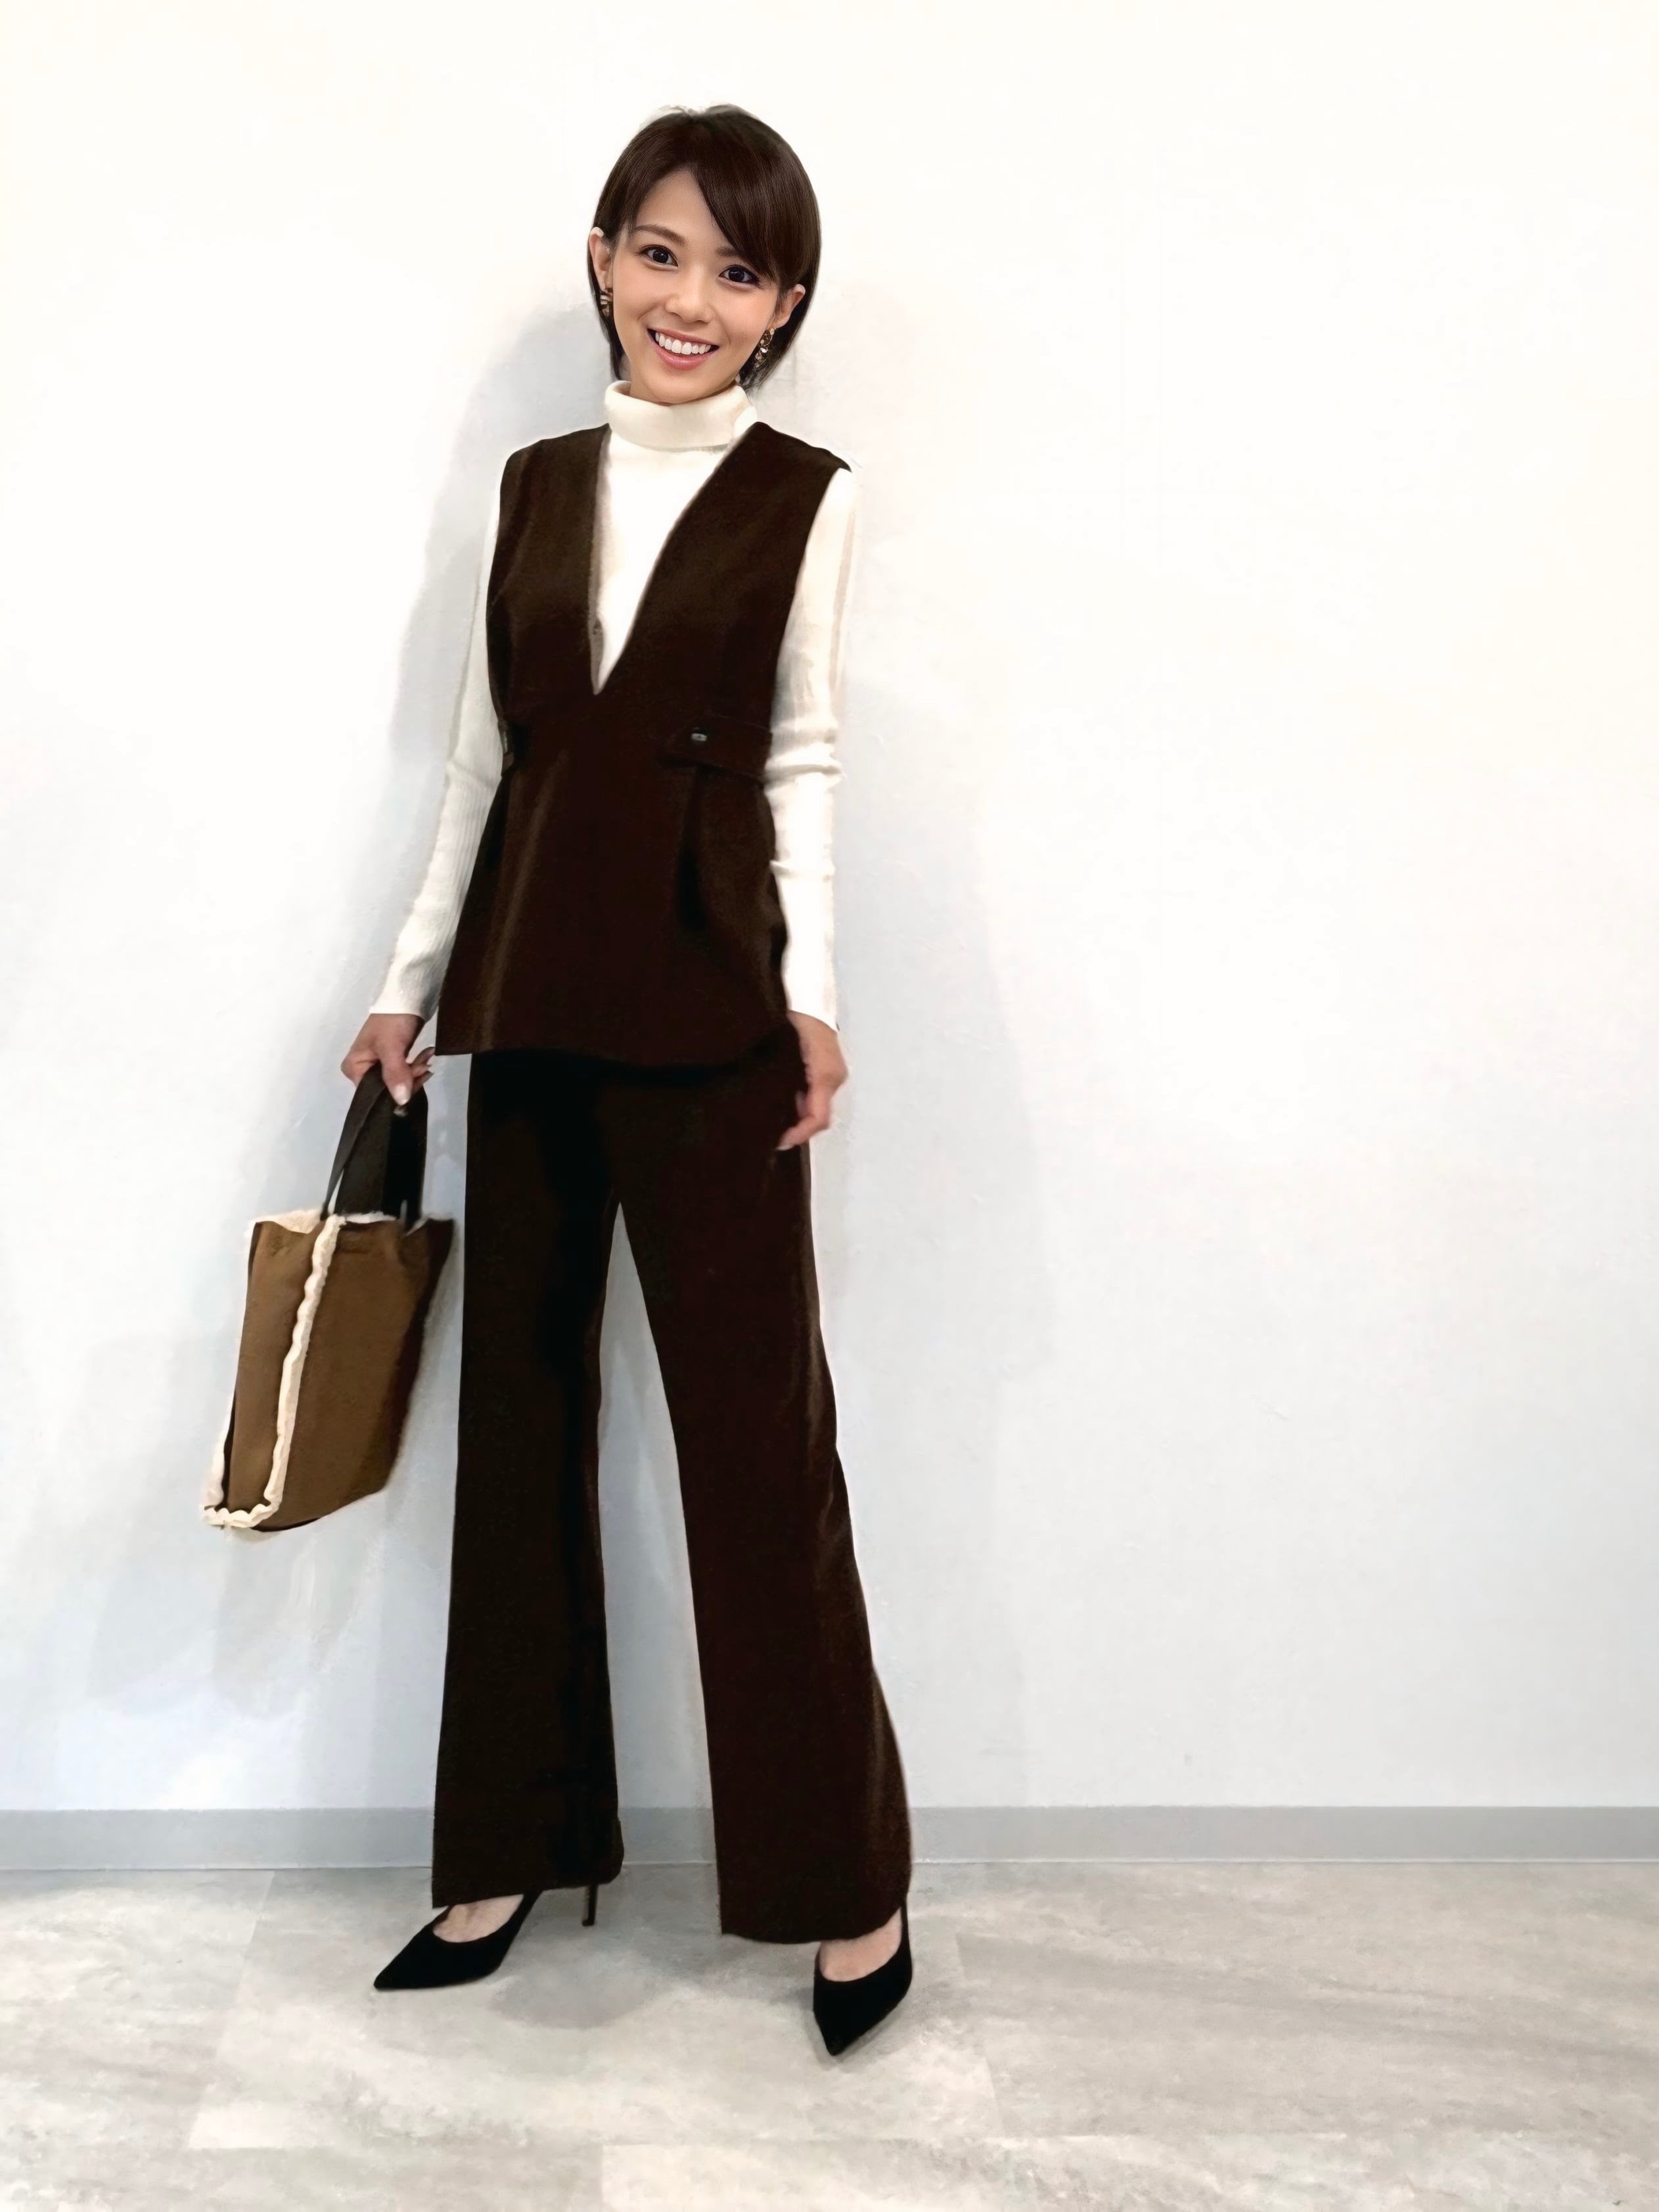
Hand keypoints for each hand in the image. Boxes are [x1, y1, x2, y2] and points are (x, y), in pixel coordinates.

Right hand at [341, 1012, 433, 1105]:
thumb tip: (401, 1101)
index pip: (372, 1093)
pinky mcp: (392, 1060)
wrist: (406, 997)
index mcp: (353, 1068)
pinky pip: (405, 1072)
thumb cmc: (392, 1021)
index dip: (394, 1092)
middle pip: (388, 1088)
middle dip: (409, 1078)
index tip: (414, 1080)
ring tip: (428, 1055)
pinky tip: (427, 1054)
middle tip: (425, 1065)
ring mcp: (378, 1064)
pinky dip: (417, 1065)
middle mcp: (362, 1069)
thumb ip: (395, 1075)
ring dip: (416, 1070)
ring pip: (399, 1081)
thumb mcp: (391, 1048)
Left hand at [776, 1012, 845, 1149]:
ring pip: (819, 1106)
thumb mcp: (785, 1052)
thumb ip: (784, 1083)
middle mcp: (834, 1078)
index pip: (817, 1118)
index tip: (779, 1142)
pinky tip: (784, 1100)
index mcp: (825, 1076)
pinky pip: (818, 1094)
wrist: (808, 997)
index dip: (799, 1134)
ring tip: (775, 1120)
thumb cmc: (795, 1021)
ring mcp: (834, 1074)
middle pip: (820, 1116)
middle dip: (799, 1128)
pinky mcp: (830, 1069)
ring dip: (800, 1115)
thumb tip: (777, 1112)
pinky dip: (803, 1102)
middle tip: (772, 1134)